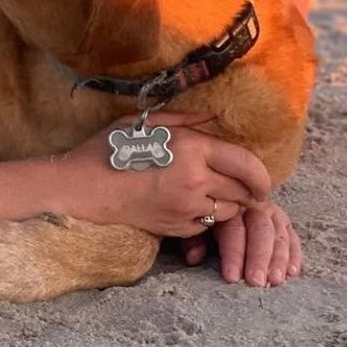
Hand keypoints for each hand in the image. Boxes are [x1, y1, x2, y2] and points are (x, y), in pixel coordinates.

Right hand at [75, 112, 270, 238]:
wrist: (84, 188)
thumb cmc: (110, 148)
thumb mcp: (144, 123)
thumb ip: (184, 120)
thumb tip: (213, 117)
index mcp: (191, 149)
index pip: (246, 163)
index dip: (261, 173)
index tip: (261, 178)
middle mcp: (196, 180)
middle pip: (244, 190)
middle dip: (249, 189)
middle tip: (244, 185)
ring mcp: (188, 208)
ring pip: (230, 210)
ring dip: (230, 203)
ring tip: (216, 192)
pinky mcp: (178, 228)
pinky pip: (208, 223)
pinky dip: (208, 215)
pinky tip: (192, 203)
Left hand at [181, 200, 302, 286]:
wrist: (224, 195)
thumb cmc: (208, 217)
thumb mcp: (197, 224)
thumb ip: (194, 239)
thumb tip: (193, 258)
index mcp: (228, 204)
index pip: (233, 229)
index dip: (233, 254)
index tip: (232, 277)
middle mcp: (252, 205)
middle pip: (260, 230)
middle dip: (259, 258)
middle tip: (256, 282)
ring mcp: (271, 212)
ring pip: (278, 234)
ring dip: (278, 259)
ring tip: (275, 280)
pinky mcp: (284, 221)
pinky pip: (292, 237)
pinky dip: (294, 255)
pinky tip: (292, 272)